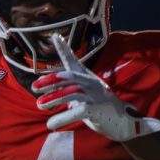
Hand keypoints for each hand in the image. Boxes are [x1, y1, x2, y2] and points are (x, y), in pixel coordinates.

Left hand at [31, 33, 159, 141]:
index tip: (55, 36)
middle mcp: (92, 83)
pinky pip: (76, 112)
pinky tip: (51, 123)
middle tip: (35, 87)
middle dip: (51, 80)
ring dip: (53, 98)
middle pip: (69, 77)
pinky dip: (62, 118)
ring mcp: (95, 96)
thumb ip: (71, 93)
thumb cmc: (102, 108)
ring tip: (40, 104)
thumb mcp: (85, 96)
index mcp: (88, 78)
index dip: (64, 49)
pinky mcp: (96, 110)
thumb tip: (53, 95)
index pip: (74, 61)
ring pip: (71, 93)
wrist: (124, 122)